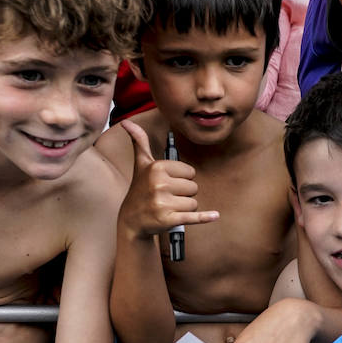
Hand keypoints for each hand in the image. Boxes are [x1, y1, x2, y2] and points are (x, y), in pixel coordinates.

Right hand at [117, 121, 218, 240]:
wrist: (132, 220)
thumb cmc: (140, 189)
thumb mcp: (140, 164)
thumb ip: (139, 142)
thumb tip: (127, 122)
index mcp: (157, 167)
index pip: (190, 172)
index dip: (182, 179)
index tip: (168, 183)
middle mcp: (159, 184)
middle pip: (194, 187)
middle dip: (184, 194)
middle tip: (168, 197)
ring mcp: (163, 203)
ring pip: (194, 203)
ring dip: (185, 207)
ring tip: (169, 207)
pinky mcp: (169, 220)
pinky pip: (194, 217)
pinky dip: (205, 217)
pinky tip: (215, 215)